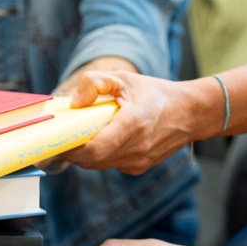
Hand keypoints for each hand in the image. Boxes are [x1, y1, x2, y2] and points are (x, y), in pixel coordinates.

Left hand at [60, 70, 199, 173]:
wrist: (190, 113)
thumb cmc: (155, 93)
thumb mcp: (125, 78)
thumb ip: (96, 82)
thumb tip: (74, 102)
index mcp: (134, 123)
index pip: (94, 149)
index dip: (70, 148)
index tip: (56, 138)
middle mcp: (137, 148)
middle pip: (91, 160)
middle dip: (72, 150)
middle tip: (61, 135)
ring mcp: (138, 161)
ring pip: (98, 165)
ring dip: (85, 153)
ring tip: (81, 134)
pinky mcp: (138, 168)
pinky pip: (109, 164)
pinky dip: (100, 155)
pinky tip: (102, 138)